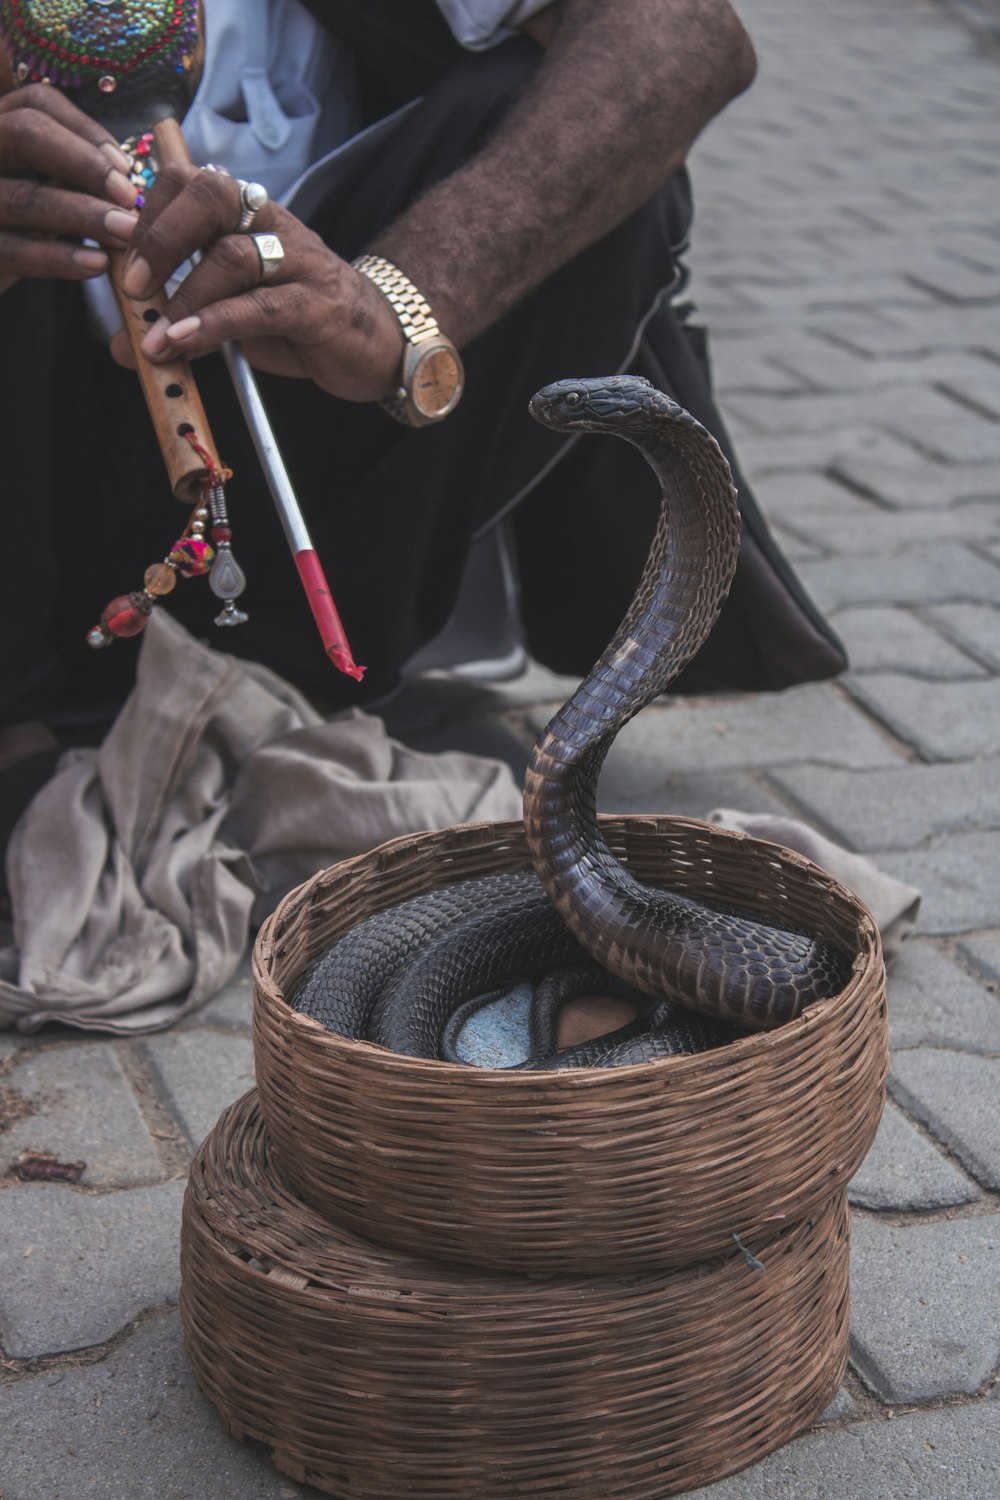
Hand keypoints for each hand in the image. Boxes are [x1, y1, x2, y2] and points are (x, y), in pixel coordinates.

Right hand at [0, 85, 137, 294]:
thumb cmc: (19, 221)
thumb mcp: (39, 183)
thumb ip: (68, 171)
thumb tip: (124, 174)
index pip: (37, 102)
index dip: (85, 130)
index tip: (124, 167)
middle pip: (25, 134)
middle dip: (85, 164)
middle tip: (129, 197)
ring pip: (25, 197)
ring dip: (85, 216)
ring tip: (127, 234)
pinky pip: (15, 251)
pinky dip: (60, 258)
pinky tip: (98, 263)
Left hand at [115, 162, 404, 401]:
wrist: (377, 345)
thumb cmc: (301, 323)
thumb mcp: (234, 315)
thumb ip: (182, 318)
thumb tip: (124, 343)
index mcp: (250, 216)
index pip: (191, 181)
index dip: (149, 209)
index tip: (120, 252)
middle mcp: (274, 226)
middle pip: (211, 196)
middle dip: (161, 237)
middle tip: (133, 285)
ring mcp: (300, 263)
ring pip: (232, 255)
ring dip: (184, 296)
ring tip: (155, 337)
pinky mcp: (317, 305)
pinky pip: (259, 307)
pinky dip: (214, 324)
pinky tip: (184, 342)